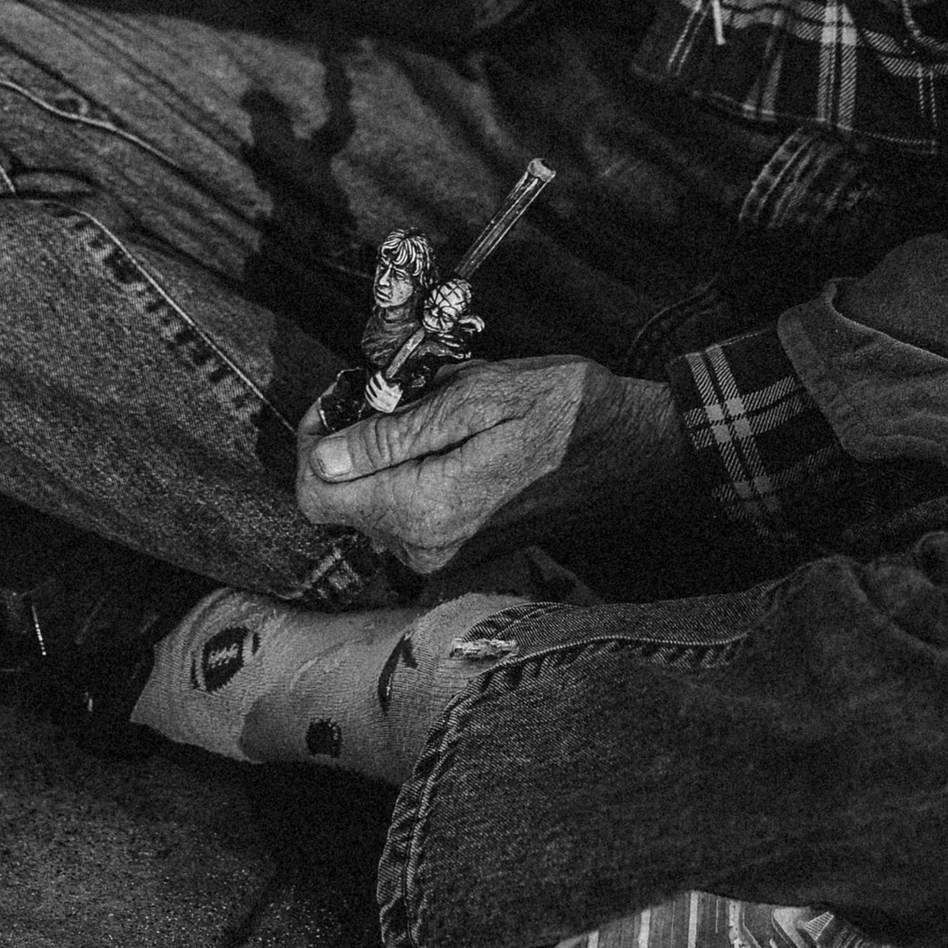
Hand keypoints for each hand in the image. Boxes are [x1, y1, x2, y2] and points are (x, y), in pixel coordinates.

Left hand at [295, 358, 690, 574]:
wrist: (632, 452)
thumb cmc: (562, 410)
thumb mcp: (478, 396)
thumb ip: (394, 434)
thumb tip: (324, 458)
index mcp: (423, 508)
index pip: (315, 493)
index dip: (315, 437)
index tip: (346, 391)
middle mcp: (423, 548)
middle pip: (338, 502)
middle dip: (347, 441)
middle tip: (390, 389)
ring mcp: (442, 557)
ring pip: (369, 507)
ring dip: (379, 456)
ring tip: (427, 407)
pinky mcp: (459, 553)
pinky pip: (403, 515)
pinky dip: (406, 474)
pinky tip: (445, 437)